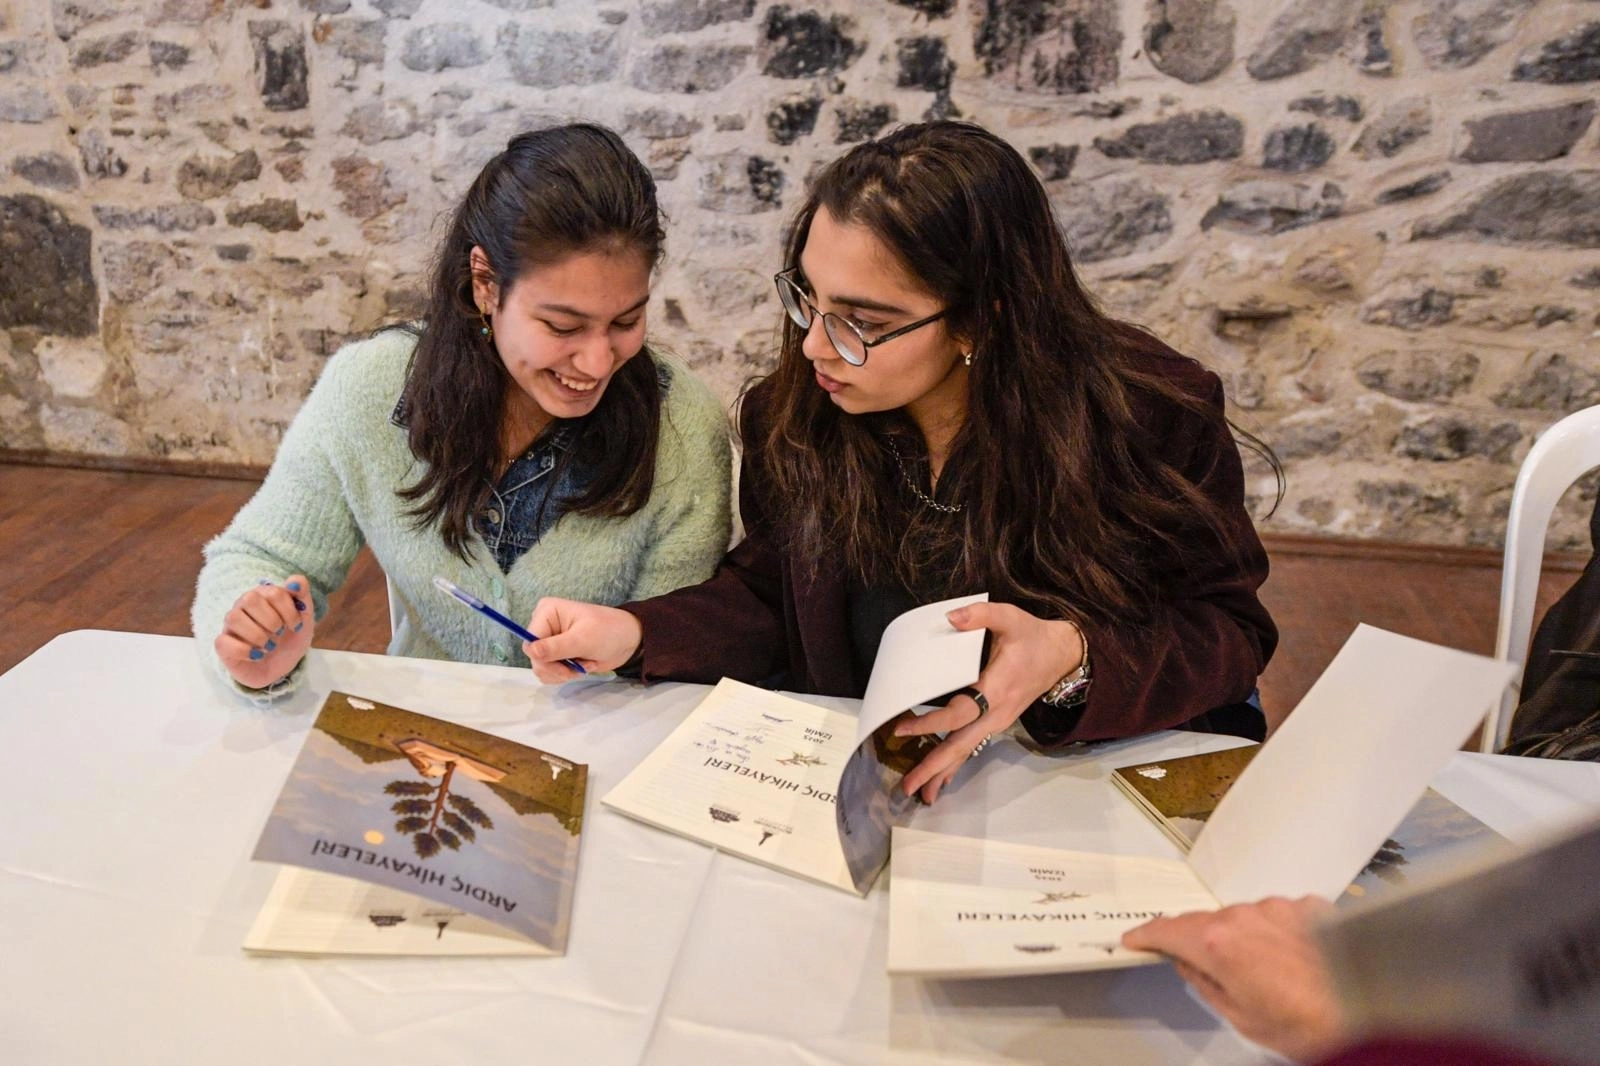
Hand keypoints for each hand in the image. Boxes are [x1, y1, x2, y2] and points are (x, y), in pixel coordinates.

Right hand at [216, 575, 313, 689]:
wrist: (280, 669)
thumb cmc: (289, 640)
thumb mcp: (304, 620)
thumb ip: (302, 597)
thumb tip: (296, 580)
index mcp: (263, 596)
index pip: (273, 592)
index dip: (289, 611)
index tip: (296, 626)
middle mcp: (243, 606)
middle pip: (250, 599)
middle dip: (272, 620)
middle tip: (280, 634)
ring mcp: (231, 625)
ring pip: (234, 618)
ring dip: (258, 635)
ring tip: (269, 646)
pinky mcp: (223, 645)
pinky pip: (223, 642)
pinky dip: (244, 650)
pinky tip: (257, 655)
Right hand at [524, 597, 642, 682]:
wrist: (627, 641)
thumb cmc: (608, 632)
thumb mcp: (583, 639)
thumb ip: (556, 647)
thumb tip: (531, 652)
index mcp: (546, 612)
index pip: (530, 641)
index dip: (543, 657)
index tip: (565, 665)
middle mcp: (544, 625)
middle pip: (534, 657)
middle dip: (557, 668)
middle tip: (579, 667)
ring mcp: (549, 641)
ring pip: (540, 668)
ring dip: (563, 673)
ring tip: (584, 664)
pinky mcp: (556, 655)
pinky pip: (549, 673)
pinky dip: (565, 675)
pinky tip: (582, 666)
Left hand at [893, 602, 1083, 803]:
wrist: (1062, 655)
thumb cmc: (1033, 637)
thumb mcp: (1010, 617)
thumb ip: (979, 615)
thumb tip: (950, 617)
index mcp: (997, 689)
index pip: (959, 712)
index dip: (930, 722)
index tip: (902, 728)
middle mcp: (997, 712)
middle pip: (961, 744)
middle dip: (933, 766)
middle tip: (907, 786)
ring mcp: (997, 721)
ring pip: (966, 750)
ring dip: (943, 771)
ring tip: (920, 792)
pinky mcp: (996, 722)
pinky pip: (972, 746)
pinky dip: (955, 764)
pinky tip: (941, 780)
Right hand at [1121, 897, 1342, 1062]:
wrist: (1372, 1000)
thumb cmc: (1312, 1020)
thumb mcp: (1243, 1018)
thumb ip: (1207, 984)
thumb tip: (1192, 967)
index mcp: (1217, 943)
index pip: (1167, 931)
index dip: (1146, 935)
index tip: (1136, 939)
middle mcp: (1244, 915)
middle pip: (1206, 923)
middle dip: (1203, 944)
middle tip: (1214, 973)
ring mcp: (1278, 907)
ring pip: (1244, 919)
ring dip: (1245, 940)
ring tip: (1270, 977)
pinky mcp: (1308, 906)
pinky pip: (1279, 917)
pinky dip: (1277, 934)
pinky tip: (1295, 962)